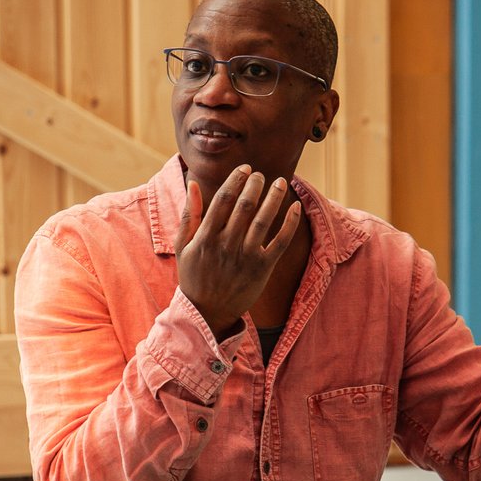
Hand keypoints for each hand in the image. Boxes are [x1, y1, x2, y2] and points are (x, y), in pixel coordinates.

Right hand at [174, 165, 302, 336]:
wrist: (208, 312)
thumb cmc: (194, 276)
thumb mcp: (184, 246)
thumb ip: (189, 215)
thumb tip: (192, 183)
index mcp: (206, 237)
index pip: (223, 200)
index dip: (236, 180)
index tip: (245, 169)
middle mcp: (226, 245)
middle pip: (244, 207)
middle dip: (255, 185)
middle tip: (261, 174)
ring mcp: (245, 257)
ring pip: (264, 220)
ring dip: (274, 198)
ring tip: (280, 183)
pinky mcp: (262, 269)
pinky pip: (281, 242)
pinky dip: (290, 223)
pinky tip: (295, 207)